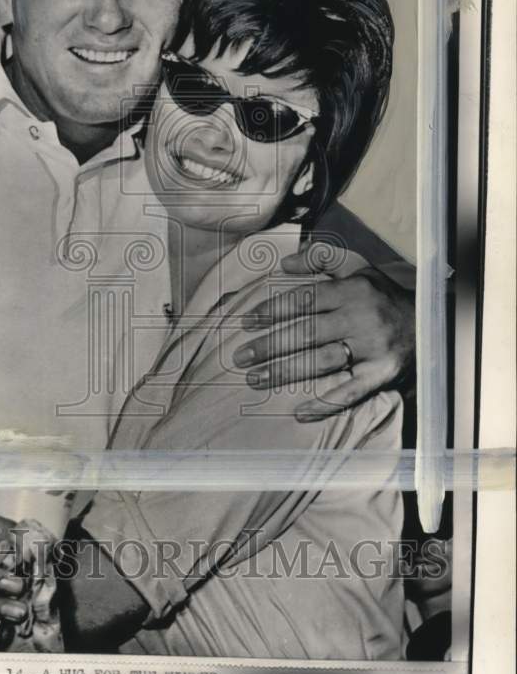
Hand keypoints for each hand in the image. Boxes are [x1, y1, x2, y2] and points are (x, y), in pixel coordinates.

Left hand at [232, 245, 414, 420]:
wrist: (433, 323)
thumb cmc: (383, 296)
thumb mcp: (357, 269)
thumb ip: (320, 260)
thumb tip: (283, 264)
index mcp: (351, 291)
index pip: (304, 300)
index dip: (272, 311)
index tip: (246, 322)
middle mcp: (360, 319)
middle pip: (306, 333)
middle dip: (269, 346)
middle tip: (240, 357)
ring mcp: (372, 349)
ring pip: (321, 362)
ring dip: (285, 372)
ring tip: (255, 379)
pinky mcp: (382, 375)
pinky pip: (350, 392)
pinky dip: (324, 404)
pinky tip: (299, 413)